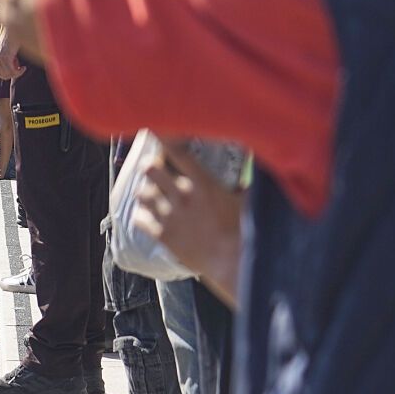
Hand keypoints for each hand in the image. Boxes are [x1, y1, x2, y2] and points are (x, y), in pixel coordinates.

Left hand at [0, 27, 19, 80]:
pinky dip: (18, 71)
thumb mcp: (9, 51)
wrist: (14, 30)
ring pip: (7, 73)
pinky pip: (11, 69)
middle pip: (2, 75)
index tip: (14, 72)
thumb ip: (9, 60)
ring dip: (16, 73)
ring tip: (22, 68)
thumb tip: (14, 69)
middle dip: (11, 75)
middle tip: (20, 70)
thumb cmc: (14, 39)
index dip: (6, 75)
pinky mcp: (6, 56)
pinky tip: (23, 67)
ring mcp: (0, 57)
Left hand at [133, 140, 243, 298]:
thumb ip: (245, 183)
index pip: (177, 152)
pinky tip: (146, 213)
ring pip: (142, 193)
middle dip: (151, 165)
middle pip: (150, 169)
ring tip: (152, 191)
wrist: (231, 262)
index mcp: (202, 184)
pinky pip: (139, 218)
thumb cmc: (244, 231)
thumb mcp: (247, 201)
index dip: (163, 138)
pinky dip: (141, 214)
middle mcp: (181, 195)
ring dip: (146, 190)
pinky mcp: (162, 234)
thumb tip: (255, 167)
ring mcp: (169, 215)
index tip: (156, 130)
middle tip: (156, 167)